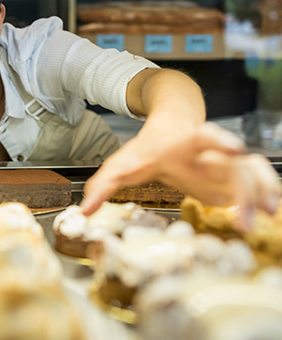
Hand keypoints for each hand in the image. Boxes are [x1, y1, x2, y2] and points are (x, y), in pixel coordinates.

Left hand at [80, 122, 280, 229]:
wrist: (173, 127)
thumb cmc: (148, 147)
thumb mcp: (123, 163)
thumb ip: (104, 185)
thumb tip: (83, 211)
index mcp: (186, 143)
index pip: (206, 137)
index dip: (220, 142)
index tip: (233, 148)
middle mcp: (211, 152)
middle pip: (237, 164)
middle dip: (247, 188)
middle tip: (250, 217)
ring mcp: (226, 164)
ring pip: (255, 174)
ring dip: (263, 196)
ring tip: (266, 220)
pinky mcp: (232, 179)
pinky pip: (258, 185)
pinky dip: (267, 198)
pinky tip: (272, 218)